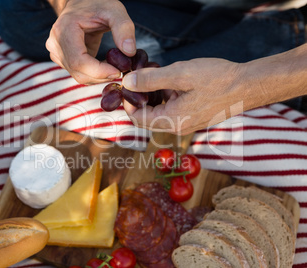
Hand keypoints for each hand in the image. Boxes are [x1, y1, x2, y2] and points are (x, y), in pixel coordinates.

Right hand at [46, 0, 135, 83]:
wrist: (82, 3)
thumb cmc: (97, 4)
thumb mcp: (114, 10)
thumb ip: (124, 28)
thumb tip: (129, 52)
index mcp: (64, 30)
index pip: (79, 61)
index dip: (99, 71)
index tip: (119, 71)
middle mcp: (55, 44)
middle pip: (79, 72)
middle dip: (102, 76)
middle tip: (121, 70)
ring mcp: (56, 53)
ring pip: (79, 76)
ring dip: (99, 76)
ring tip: (114, 64)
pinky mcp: (62, 59)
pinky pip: (79, 74)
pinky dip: (94, 74)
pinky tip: (105, 64)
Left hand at [121, 58, 243, 134]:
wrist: (249, 85)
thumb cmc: (218, 78)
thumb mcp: (180, 74)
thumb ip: (151, 79)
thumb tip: (128, 82)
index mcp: (172, 120)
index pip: (138, 119)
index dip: (128, 102)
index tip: (128, 84)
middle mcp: (178, 127)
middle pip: (147, 118)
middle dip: (140, 99)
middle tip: (139, 79)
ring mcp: (188, 124)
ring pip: (160, 114)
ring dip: (154, 97)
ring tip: (157, 77)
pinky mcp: (195, 118)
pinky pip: (173, 111)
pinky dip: (167, 98)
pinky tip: (173, 82)